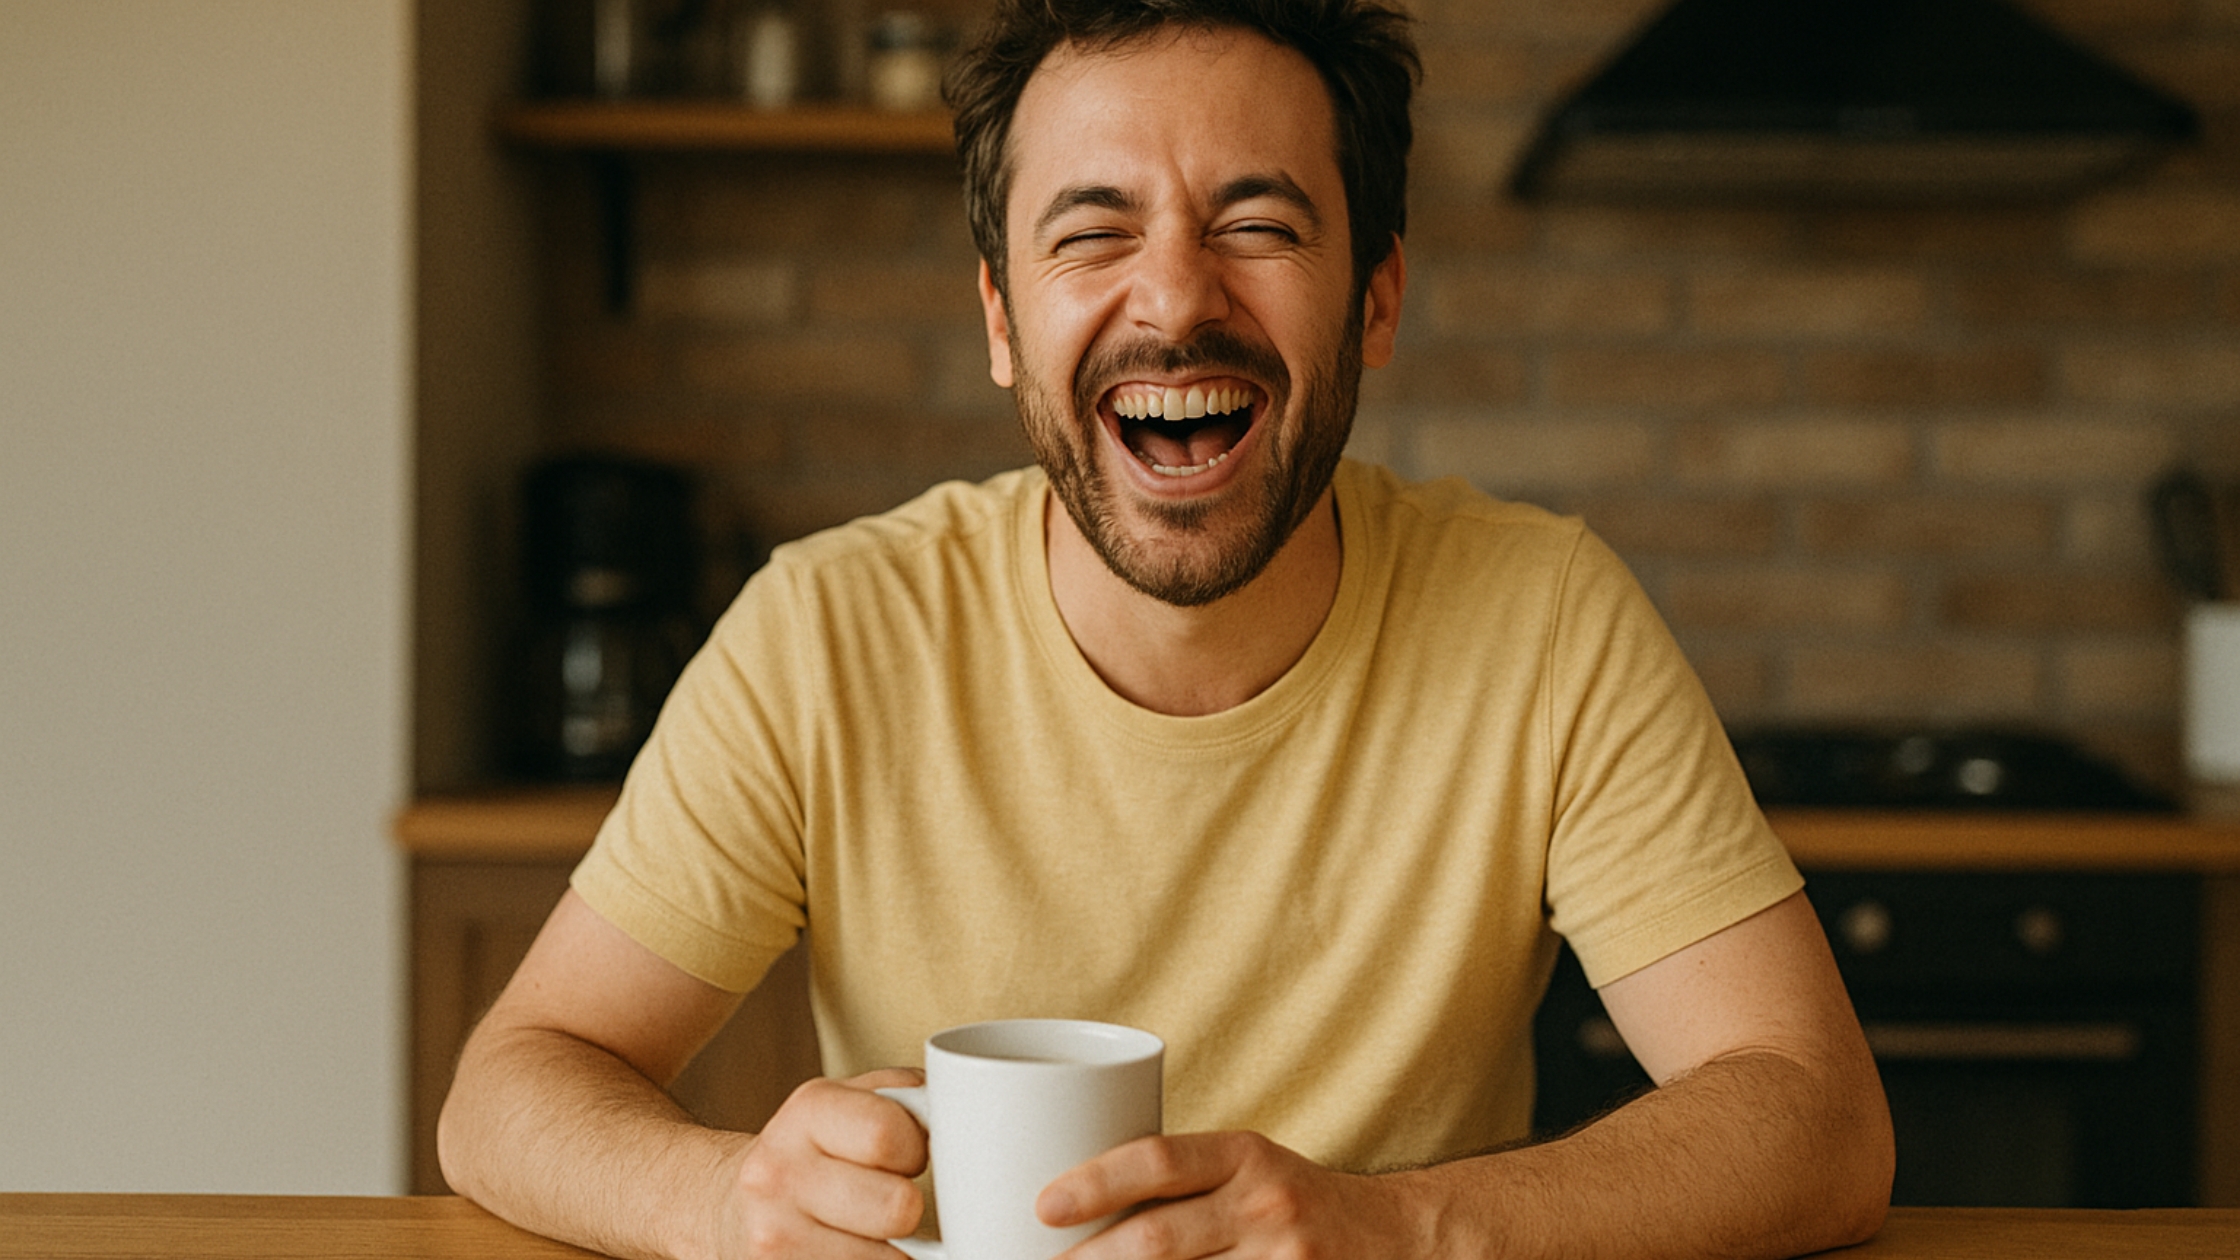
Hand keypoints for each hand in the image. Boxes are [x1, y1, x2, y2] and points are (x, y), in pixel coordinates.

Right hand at [707, 1069, 928, 1258]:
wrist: (731, 1205)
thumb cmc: (813, 1151)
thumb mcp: (849, 1101)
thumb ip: (907, 1096)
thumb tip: (965, 1117)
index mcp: (808, 1113)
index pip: (890, 1136)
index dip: (916, 1152)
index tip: (907, 1157)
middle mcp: (779, 1175)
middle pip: (898, 1208)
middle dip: (908, 1208)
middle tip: (890, 1201)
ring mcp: (773, 1238)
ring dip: (894, 1253)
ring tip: (869, 1231)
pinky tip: (855, 1253)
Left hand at [1038, 1131, 1424, 1259]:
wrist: (1398, 1238)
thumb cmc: (1294, 1202)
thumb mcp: (1246, 1170)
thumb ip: (1179, 1185)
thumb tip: (1064, 1210)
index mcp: (1243, 1155)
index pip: (1160, 1159)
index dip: (1096, 1183)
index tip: (1043, 1206)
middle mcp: (1265, 1204)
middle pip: (1158, 1239)